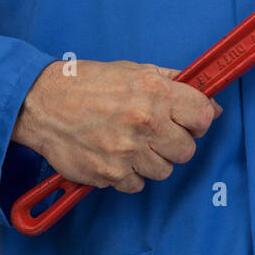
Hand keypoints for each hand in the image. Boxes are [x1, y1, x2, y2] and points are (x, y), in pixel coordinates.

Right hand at [11, 59, 220, 192]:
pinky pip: (137, 184)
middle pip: (187, 150)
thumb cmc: (87, 84)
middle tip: (156, 135)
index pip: (203, 116)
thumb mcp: (134, 71)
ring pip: (164, 171)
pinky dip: (129, 175)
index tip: (188, 122)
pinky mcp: (110, 174)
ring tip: (131, 144)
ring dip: (152, 161)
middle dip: (175, 144)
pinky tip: (115, 156)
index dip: (198, 120)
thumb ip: (174, 84)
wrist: (42, 103)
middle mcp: (145, 122)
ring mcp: (128, 151)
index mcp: (155, 93)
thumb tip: (211, 104)